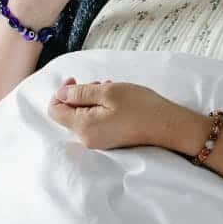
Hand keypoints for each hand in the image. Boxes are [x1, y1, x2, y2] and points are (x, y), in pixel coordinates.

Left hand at [47, 78, 191, 150]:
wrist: (168, 126)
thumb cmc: (141, 107)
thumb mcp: (108, 92)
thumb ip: (80, 93)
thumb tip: (60, 94)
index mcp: (83, 127)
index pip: (54, 110)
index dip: (61, 92)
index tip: (75, 81)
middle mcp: (87, 139)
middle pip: (68, 114)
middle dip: (80, 95)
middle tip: (100, 84)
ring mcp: (98, 142)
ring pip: (82, 116)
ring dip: (92, 100)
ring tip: (111, 90)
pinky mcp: (109, 141)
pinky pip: (94, 122)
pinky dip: (100, 108)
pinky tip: (116, 101)